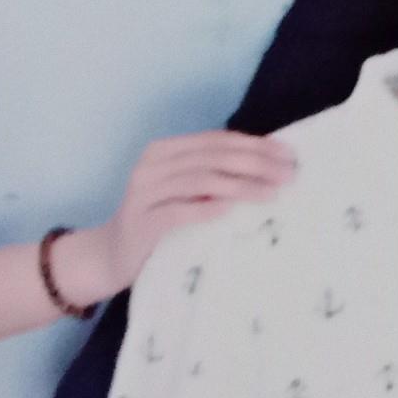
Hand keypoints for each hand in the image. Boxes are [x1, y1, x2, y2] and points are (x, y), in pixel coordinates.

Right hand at [56, 131, 294, 307]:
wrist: (109, 256)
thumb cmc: (159, 222)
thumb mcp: (186, 192)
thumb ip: (214, 175)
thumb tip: (270, 167)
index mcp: (165, 150)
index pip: (217, 141)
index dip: (255, 145)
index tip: (289, 155)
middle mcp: (152, 165)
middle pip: (212, 157)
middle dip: (255, 163)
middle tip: (288, 175)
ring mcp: (143, 192)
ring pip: (200, 180)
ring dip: (240, 185)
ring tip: (271, 193)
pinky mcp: (140, 222)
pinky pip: (177, 212)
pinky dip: (205, 209)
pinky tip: (229, 210)